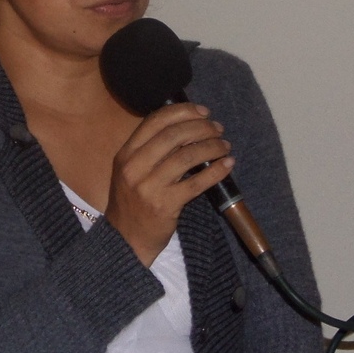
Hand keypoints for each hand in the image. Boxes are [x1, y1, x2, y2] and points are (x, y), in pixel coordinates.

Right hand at [105, 103, 233, 266]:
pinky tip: (228, 164)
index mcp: (126, 154)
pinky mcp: (165, 205)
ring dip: (211, 146)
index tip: (203, 112)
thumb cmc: (132, 203)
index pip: (155, 121)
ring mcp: (149, 186)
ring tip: (224, 146)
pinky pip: (197, 182)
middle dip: (201, 127)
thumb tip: (187, 127)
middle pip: (174, 135)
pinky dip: (216, 170)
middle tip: (218, 128)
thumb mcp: (131, 172)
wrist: (125, 240)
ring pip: (187, 156)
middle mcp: (134, 167)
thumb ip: (150, 150)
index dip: (182, 112)